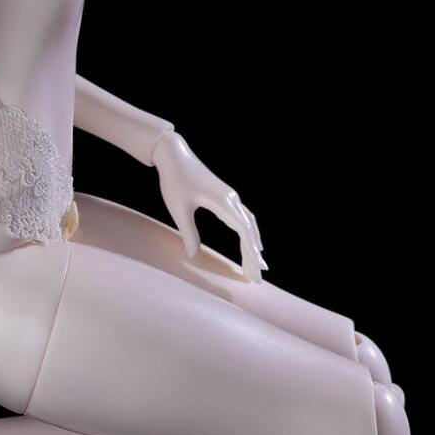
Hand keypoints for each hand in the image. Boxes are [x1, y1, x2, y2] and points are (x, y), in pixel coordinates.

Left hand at [151, 130, 268, 283]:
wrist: (175, 156)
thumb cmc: (175, 180)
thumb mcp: (178, 209)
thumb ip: (188, 233)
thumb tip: (193, 255)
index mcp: (223, 202)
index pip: (243, 230)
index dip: (250, 250)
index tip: (255, 267)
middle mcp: (231, 199)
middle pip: (249, 230)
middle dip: (254, 254)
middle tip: (259, 278)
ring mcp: (230, 197)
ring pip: (248, 224)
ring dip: (254, 245)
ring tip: (258, 265)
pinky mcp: (226, 197)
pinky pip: (243, 218)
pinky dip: (248, 234)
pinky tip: (250, 244)